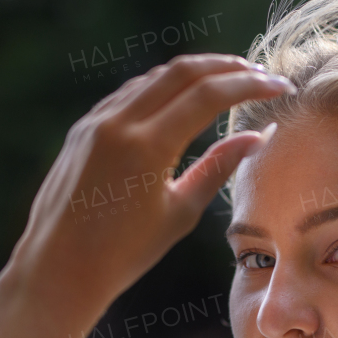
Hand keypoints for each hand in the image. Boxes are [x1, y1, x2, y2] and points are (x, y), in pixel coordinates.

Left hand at [0, 53, 293, 337]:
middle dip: (227, 67)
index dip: (250, 86)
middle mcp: (118, 123)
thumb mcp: (180, 212)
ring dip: (195, 73)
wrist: (59, 269)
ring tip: (228, 82)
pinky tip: (182, 99)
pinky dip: (163, 88)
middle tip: (260, 74)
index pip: (208, 94)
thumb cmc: (123, 254)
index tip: (279, 87)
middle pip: (183, 71)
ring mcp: (96, 122)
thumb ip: (219, 168)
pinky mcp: (84, 129)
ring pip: (155, 78)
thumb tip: (257, 136)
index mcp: (146, 146)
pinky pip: (130, 94)